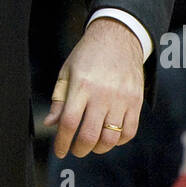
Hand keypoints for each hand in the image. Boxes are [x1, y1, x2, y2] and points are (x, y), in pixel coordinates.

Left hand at [43, 18, 144, 157]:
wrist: (118, 36)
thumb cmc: (89, 54)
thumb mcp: (67, 71)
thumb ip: (59, 99)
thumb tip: (50, 124)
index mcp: (81, 85)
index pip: (69, 122)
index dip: (62, 142)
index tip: (60, 150)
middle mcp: (102, 94)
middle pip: (89, 135)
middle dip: (79, 149)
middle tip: (75, 150)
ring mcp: (121, 99)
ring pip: (110, 138)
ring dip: (98, 148)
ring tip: (92, 145)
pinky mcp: (136, 101)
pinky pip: (129, 132)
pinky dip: (118, 141)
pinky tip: (110, 136)